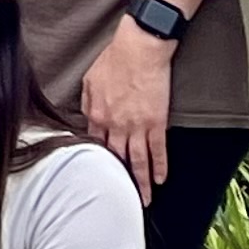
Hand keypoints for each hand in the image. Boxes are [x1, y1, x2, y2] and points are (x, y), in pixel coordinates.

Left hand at [81, 26, 174, 194]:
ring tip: (143, 199)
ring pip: (137, 161)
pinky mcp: (156, 122)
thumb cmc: (115, 59)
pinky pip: (158, 150)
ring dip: (141, 182)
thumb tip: (86, 118)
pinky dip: (160, 167)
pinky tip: (161, 180)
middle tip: (121, 197)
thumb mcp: (89, 80)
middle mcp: (115, 125)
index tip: (100, 176)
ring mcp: (137, 126)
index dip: (98, 162)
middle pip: (115, 159)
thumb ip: (87, 102)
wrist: (140, 48)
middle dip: (118, 180)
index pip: (95, 146)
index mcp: (96, 115)